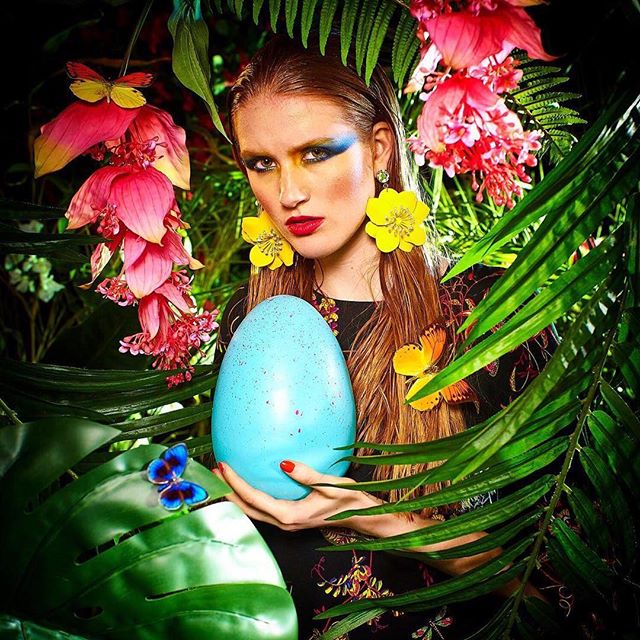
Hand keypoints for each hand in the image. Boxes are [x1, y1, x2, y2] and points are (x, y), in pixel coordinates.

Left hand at [213, 459, 384, 532]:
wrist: (361, 517)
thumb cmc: (348, 500)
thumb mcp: (331, 484)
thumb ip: (307, 475)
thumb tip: (283, 463)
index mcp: (290, 515)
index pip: (254, 498)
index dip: (236, 483)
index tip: (223, 466)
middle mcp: (284, 522)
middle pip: (246, 509)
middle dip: (228, 491)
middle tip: (213, 472)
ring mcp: (286, 523)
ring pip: (252, 511)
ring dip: (236, 495)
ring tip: (223, 478)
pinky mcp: (288, 519)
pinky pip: (261, 509)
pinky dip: (248, 498)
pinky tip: (245, 485)